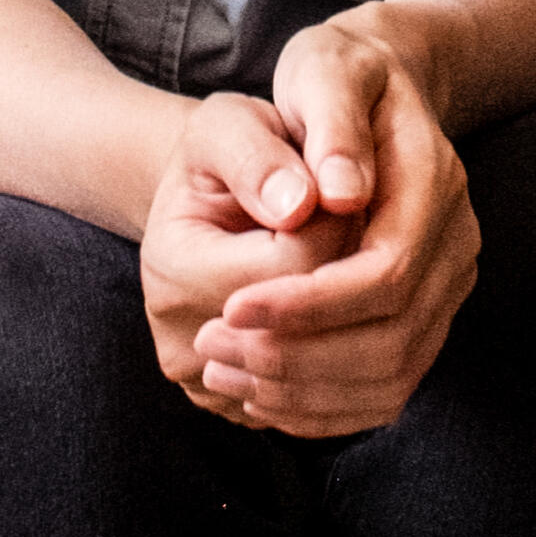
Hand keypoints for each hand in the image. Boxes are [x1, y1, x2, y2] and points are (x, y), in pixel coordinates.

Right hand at [141, 92, 358, 425]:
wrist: (205, 209)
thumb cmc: (224, 156)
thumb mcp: (229, 126)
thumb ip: (258, 158)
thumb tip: (299, 205)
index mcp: (175, 271)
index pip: (299, 263)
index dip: (343, 220)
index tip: (348, 186)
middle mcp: (187, 348)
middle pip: (318, 320)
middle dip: (355, 267)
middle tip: (359, 219)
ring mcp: (216, 389)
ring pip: (331, 370)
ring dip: (360, 312)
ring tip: (348, 257)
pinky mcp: (246, 410)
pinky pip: (329, 401)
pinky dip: (357, 354)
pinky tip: (355, 304)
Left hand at [186, 12, 478, 439]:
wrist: (375, 85)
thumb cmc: (336, 75)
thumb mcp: (323, 72)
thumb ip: (331, 126)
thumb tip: (339, 195)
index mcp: (434, 182)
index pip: (385, 273)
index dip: (309, 303)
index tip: (231, 309)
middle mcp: (455, 243)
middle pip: (392, 338)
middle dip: (298, 357)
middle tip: (213, 351)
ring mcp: (447, 286)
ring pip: (392, 375)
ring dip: (305, 392)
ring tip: (225, 374)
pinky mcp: (427, 317)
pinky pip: (387, 386)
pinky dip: (325, 404)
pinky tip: (261, 391)